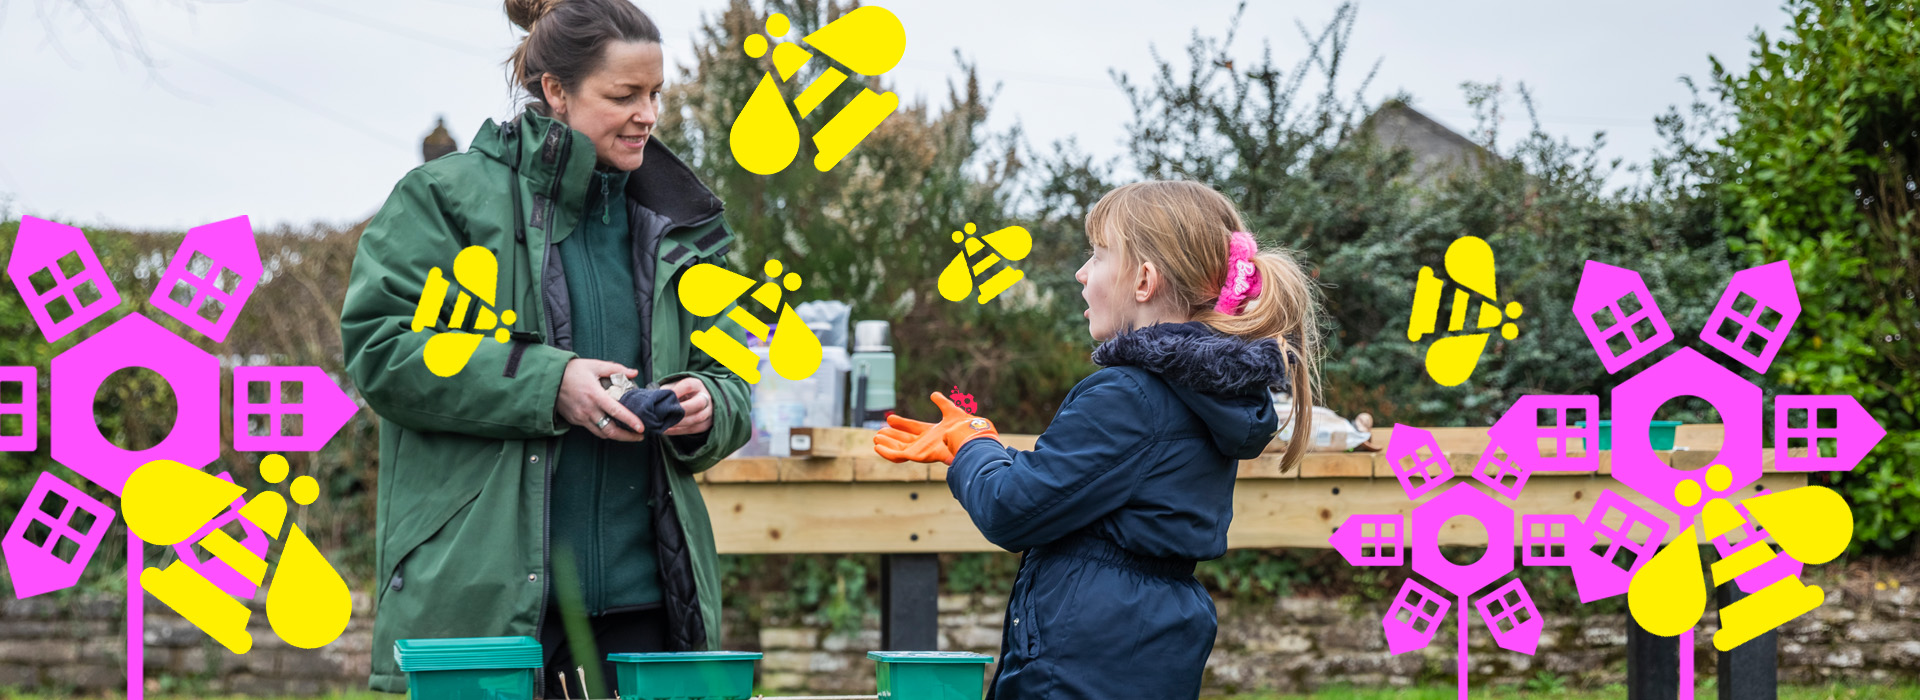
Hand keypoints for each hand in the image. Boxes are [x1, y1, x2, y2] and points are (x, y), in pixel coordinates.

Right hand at [557, 359, 645, 441]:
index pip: (616, 411)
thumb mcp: (594, 365)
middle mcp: (588, 409)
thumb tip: (633, 372)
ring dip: (616, 436)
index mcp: (594, 395)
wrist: (548, 379)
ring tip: (628, 434)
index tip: (641, 428)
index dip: (630, 421)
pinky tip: (612, 426)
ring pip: (601, 433)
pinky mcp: (575, 420)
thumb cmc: (571, 370)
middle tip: (639, 436)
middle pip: (610, 430)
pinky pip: (592, 429)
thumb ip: (616, 369)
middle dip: (627, 437)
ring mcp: (580, 417)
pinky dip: (604, 430)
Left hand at [662, 376, 712, 435]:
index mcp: (697, 385)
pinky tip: (665, 429)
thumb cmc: (683, 393)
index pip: (688, 386)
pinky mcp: (705, 424)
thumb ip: (667, 390)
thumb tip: (654, 398)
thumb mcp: (676, 386)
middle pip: (698, 403)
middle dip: (681, 410)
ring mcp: (708, 412)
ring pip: (697, 418)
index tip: (663, 396)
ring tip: (663, 423)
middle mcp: (706, 398)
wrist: (700, 401)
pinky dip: (678, 430)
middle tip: (665, 414)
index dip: (676, 391)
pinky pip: (693, 429)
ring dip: (678, 422)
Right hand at [873, 392, 998, 464]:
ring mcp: (922, 451)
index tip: (889, 418)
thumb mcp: (951, 411)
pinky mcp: (919, 456)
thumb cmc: (964, 427)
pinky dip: (888, 452)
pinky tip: (877, 446)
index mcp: (932, 433)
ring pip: (899, 448)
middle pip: (904, 440)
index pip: (913, 428)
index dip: (902, 424)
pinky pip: (900, 456)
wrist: (969, 437)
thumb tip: (934, 394)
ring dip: (887, 444)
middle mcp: (926, 443)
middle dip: (891, 436)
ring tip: (875, 438)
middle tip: (878, 432)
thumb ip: (942, 403)